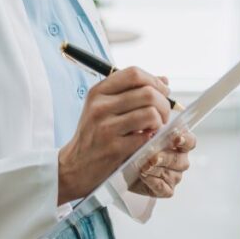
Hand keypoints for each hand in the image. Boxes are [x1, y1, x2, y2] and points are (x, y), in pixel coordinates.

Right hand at [57, 67, 171, 204]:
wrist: (75, 164)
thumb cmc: (94, 133)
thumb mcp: (105, 106)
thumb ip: (132, 91)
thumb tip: (164, 80)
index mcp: (98, 92)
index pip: (134, 74)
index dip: (154, 80)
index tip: (162, 91)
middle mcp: (100, 106)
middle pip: (147, 93)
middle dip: (164, 103)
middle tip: (163, 114)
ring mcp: (106, 127)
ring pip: (150, 113)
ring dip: (160, 121)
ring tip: (155, 127)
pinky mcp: (114, 148)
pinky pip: (146, 136)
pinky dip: (152, 137)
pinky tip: (146, 139)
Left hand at [128, 129, 196, 197]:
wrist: (122, 167)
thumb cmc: (136, 149)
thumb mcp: (141, 136)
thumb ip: (150, 131)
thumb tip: (152, 131)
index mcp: (178, 145)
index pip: (190, 141)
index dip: (186, 140)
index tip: (177, 139)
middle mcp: (179, 161)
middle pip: (181, 160)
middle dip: (166, 158)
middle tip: (153, 158)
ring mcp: (174, 176)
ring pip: (171, 175)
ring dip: (156, 170)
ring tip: (143, 167)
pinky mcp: (166, 190)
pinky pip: (163, 188)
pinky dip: (152, 182)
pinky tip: (144, 176)